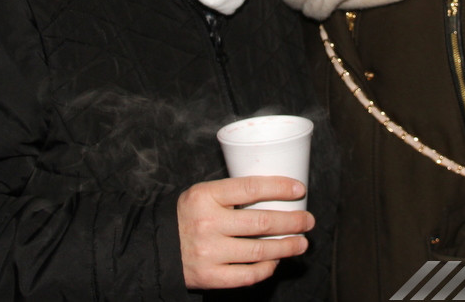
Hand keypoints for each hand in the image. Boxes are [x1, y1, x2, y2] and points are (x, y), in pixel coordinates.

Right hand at [177, 176, 313, 289]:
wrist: (157, 247)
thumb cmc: (187, 216)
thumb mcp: (202, 194)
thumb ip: (230, 194)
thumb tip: (274, 193)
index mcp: (205, 196)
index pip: (251, 188)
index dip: (279, 188)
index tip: (299, 190)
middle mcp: (207, 223)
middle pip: (262, 222)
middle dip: (292, 222)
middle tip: (308, 221)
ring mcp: (208, 252)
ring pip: (259, 251)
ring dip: (286, 247)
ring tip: (301, 243)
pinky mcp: (209, 276)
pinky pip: (247, 275)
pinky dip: (266, 269)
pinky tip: (276, 262)